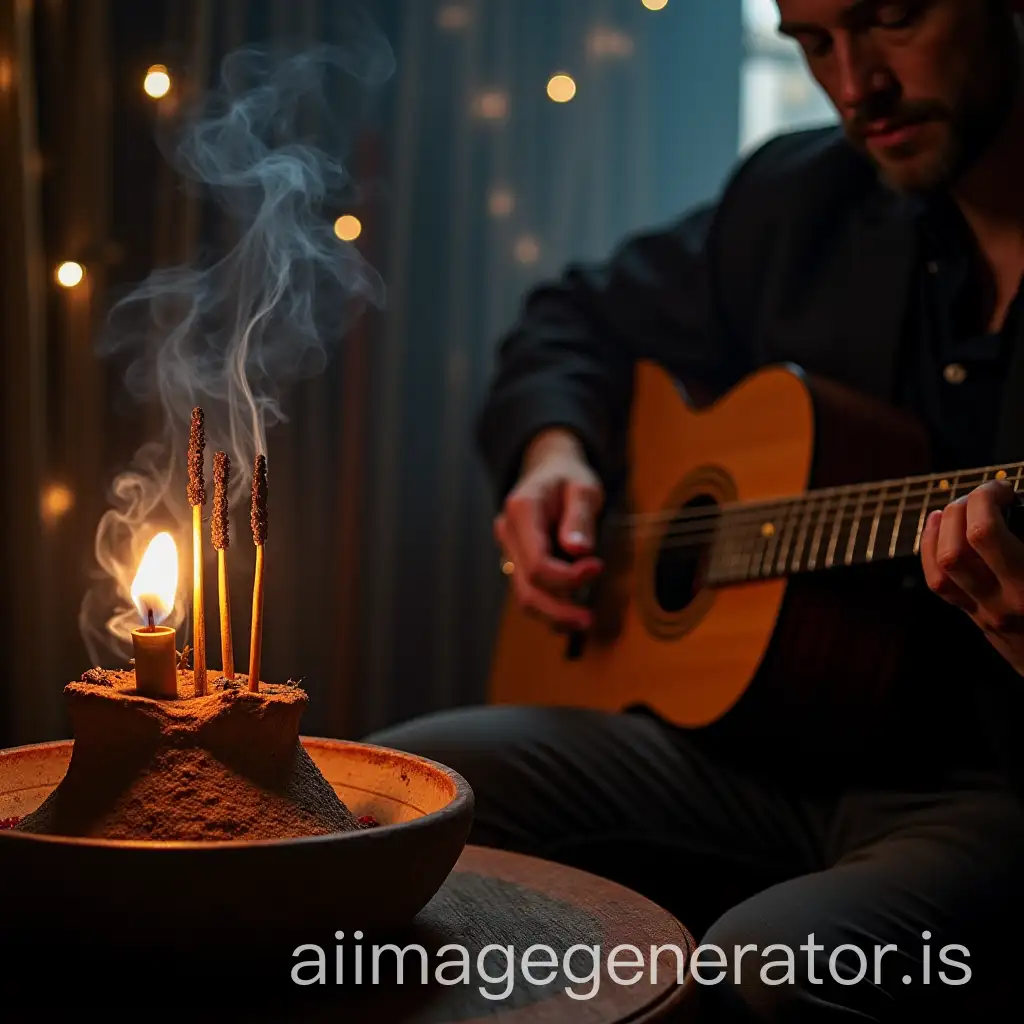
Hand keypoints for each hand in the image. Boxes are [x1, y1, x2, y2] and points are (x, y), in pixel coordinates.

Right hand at [494, 429, 604, 630]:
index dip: (567, 577)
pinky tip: (572, 614)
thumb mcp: (583, 487)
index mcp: (521, 510)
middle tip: (590, 619)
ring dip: (554, 615)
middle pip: (526, 587)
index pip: (537, 562)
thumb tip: (578, 551)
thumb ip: (580, 517)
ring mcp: (509, 550)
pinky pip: (530, 591)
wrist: (549, 468)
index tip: (597, 568)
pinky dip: (551, 607)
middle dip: (559, 609)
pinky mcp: (517, 562)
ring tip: (584, 622)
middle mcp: (508, 533)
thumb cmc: (569, 477)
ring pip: (524, 595)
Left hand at [920, 479, 1023, 674]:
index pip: (985, 534)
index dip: (986, 499)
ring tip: (954, 508)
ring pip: (941, 568)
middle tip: (982, 496)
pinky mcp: (976, 617)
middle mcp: (1004, 602)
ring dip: (940, 531)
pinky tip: (938, 528)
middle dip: (962, 511)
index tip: (1005, 489)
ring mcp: (986, 612)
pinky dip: (931, 550)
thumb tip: (1021, 504)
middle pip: (955, 550)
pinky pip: (939, 584)